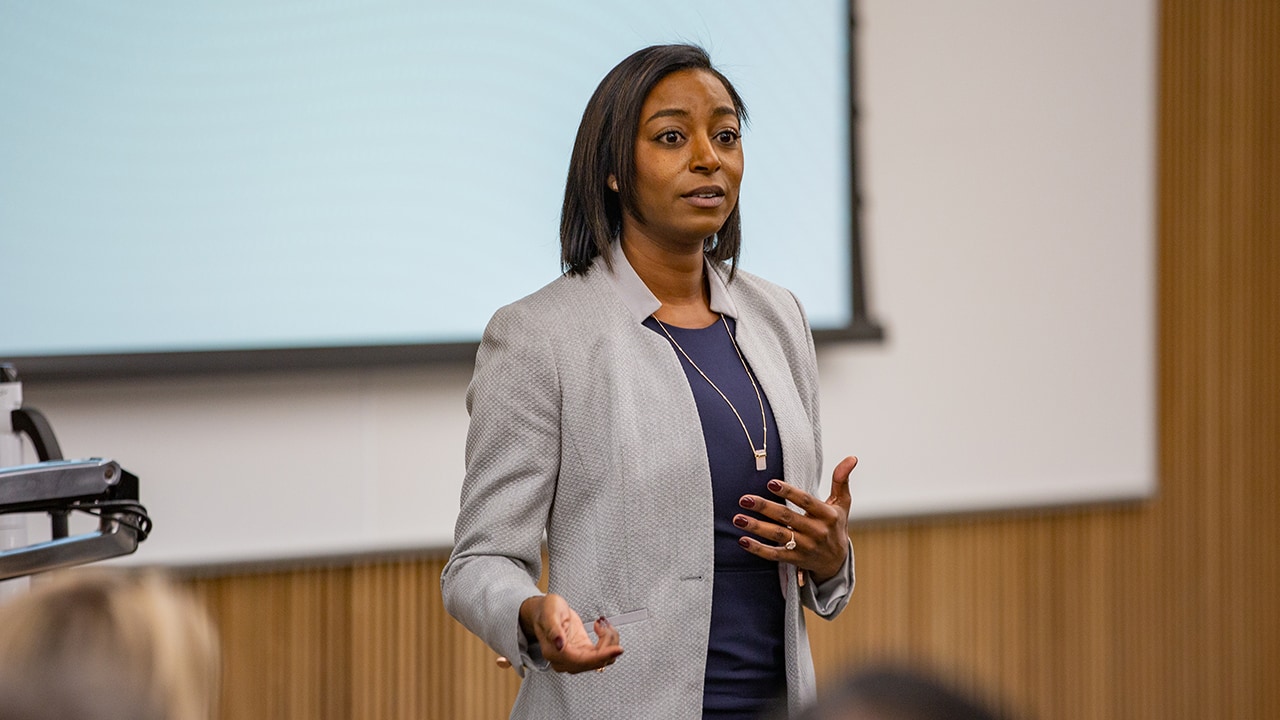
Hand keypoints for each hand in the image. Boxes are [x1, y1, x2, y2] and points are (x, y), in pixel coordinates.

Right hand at [518, 593, 622, 673]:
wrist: (544, 612)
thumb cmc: (545, 610)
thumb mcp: (549, 613)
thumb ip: (553, 629)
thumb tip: (559, 645)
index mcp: (554, 652)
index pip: (582, 661)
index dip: (601, 656)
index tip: (617, 650)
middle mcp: (564, 660)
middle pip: (594, 662)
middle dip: (607, 644)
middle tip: (605, 624)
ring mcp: (574, 658)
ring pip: (600, 660)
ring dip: (609, 643)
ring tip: (603, 624)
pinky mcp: (583, 654)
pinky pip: (601, 655)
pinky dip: (607, 642)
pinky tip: (602, 628)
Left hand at [735, 455, 856, 582]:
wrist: (837, 562)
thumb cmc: (836, 525)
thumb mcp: (842, 504)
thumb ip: (841, 480)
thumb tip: (852, 457)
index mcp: (827, 515)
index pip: (806, 501)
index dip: (789, 492)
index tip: (770, 483)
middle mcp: (816, 531)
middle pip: (788, 518)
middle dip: (764, 508)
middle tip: (744, 499)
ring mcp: (805, 547)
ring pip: (779, 536)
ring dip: (757, 527)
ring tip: (738, 518)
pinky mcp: (795, 559)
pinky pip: (775, 555)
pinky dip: (758, 549)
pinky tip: (743, 540)